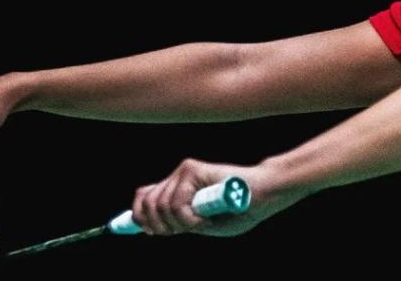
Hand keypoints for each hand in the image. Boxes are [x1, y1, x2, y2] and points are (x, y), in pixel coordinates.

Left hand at [130, 157, 311, 236]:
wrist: (262, 195)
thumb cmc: (238, 211)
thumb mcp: (202, 223)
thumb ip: (178, 222)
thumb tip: (149, 225)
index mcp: (177, 190)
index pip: (143, 198)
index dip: (138, 217)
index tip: (149, 231)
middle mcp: (177, 179)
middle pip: (146, 205)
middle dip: (160, 227)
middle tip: (184, 229)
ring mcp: (183, 172)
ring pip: (161, 207)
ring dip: (180, 224)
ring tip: (201, 222)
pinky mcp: (192, 169)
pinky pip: (176, 203)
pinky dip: (188, 218)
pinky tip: (204, 217)